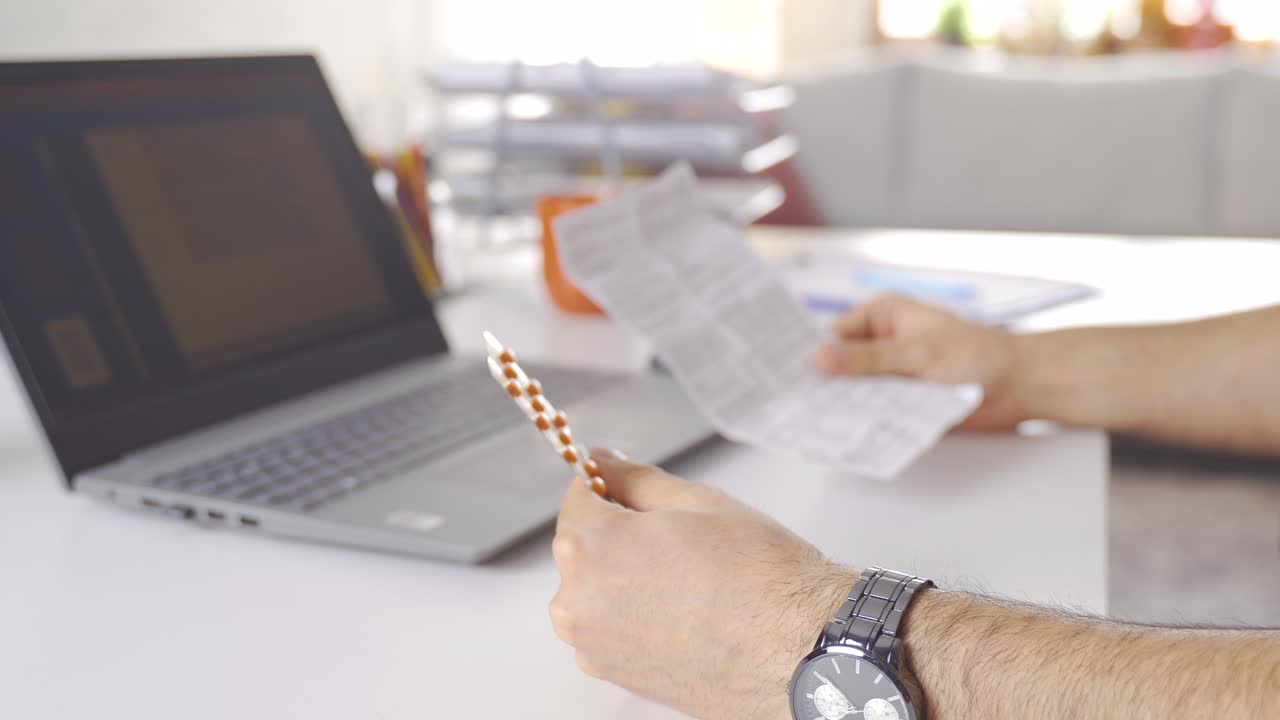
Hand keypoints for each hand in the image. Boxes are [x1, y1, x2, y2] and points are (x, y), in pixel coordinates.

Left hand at [550, 449, 858, 719]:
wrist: (801, 650)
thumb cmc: (759, 576)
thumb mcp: (697, 501)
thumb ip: (634, 479)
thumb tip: (600, 462)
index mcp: (590, 548)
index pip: (577, 498)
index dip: (606, 485)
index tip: (629, 487)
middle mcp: (578, 603)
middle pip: (583, 548)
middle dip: (619, 534)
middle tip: (679, 537)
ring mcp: (594, 647)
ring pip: (597, 591)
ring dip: (628, 576)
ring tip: (688, 579)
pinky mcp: (617, 678)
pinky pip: (613, 628)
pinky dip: (638, 614)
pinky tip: (686, 611)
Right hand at [815, 294, 1025, 430]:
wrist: (1018, 385)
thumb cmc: (977, 355)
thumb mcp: (917, 353)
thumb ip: (868, 359)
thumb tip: (822, 357)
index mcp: (881, 316)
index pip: (832, 336)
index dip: (811, 356)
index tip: (787, 376)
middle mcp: (881, 343)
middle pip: (839, 365)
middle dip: (824, 384)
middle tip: (795, 405)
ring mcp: (890, 373)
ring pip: (853, 391)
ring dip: (842, 405)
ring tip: (813, 423)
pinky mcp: (901, 399)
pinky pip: (873, 410)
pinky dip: (863, 420)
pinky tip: (846, 433)